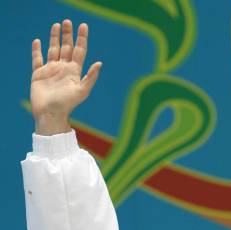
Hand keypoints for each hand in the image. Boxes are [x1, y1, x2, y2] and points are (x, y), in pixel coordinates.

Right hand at [31, 20, 101, 134]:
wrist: (50, 114)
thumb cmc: (67, 105)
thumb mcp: (82, 91)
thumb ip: (90, 77)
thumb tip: (100, 63)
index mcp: (74, 72)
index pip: (79, 51)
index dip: (82, 39)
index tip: (83, 26)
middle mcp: (63, 69)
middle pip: (66, 47)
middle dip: (67, 35)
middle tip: (68, 21)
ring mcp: (51, 70)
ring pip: (53, 50)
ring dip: (54, 38)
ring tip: (56, 25)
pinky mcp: (39, 74)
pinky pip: (37, 59)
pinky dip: (37, 50)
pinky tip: (38, 42)